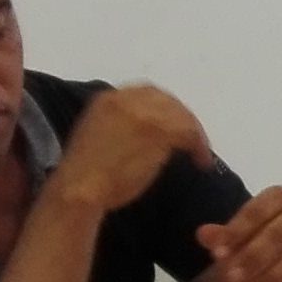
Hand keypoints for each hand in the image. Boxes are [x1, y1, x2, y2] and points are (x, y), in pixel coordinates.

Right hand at [46, 83, 206, 214]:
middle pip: (166, 100)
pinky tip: (201, 161)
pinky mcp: (157, 131)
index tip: (175, 124)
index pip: (145, 93)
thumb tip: (144, 135)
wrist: (80, 188)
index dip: (165, 107)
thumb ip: (119, 127)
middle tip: (192, 138)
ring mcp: (142, 113)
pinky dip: (199, 146)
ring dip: (195, 133)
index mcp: (107, 100)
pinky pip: (189, 132)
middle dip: (183, 117)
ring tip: (200, 154)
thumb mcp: (98, 138)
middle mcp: (125, 100)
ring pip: (181, 115)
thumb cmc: (86, 176)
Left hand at [193, 187, 281, 281]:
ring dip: (272, 277)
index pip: (256, 211)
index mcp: (281, 196)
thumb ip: (225, 234)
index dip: (236, 233)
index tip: (217, 255)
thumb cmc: (274, 236)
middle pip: (278, 234)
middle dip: (252, 259)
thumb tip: (201, 235)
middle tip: (230, 280)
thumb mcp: (248, 232)